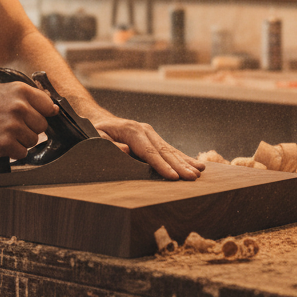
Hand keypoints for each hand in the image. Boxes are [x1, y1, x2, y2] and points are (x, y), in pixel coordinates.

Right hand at [0, 83, 57, 158]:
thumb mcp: (5, 91)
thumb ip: (29, 97)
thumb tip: (54, 109)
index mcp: (21, 90)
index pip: (48, 106)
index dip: (40, 114)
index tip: (31, 116)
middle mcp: (18, 107)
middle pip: (42, 126)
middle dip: (30, 129)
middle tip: (12, 126)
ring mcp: (12, 126)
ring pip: (33, 141)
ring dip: (21, 141)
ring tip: (4, 133)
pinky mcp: (5, 143)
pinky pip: (22, 153)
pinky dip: (12, 151)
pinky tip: (0, 142)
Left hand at [90, 115, 205, 180]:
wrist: (101, 119)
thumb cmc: (97, 131)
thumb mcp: (96, 137)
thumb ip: (110, 144)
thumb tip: (125, 150)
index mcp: (133, 131)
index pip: (149, 152)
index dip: (162, 165)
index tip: (173, 176)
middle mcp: (146, 131)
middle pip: (164, 151)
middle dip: (179, 166)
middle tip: (193, 177)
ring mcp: (151, 133)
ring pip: (171, 150)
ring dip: (185, 162)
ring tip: (199, 172)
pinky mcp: (154, 138)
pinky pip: (170, 149)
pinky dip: (183, 158)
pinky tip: (196, 164)